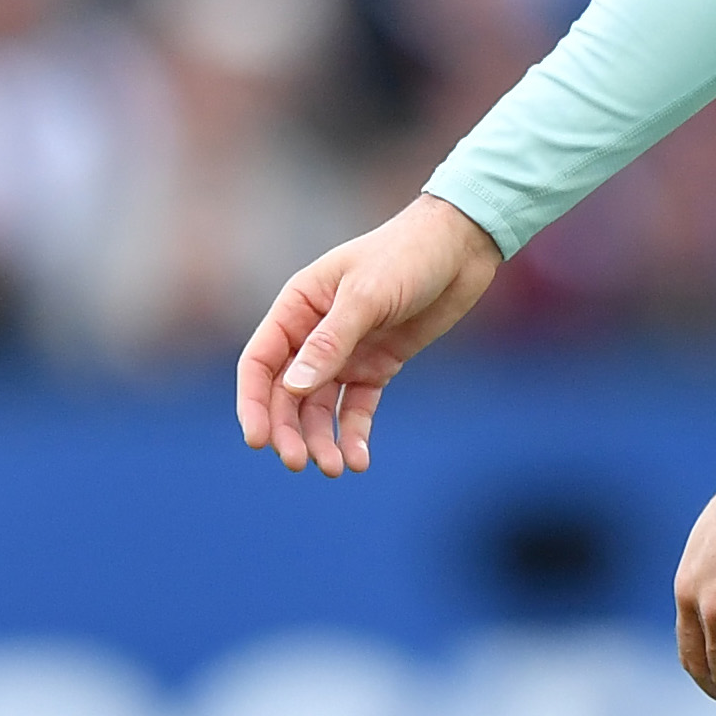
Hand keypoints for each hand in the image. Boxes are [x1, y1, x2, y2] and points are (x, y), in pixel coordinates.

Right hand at [236, 194, 502, 475]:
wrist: (462, 246)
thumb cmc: (407, 254)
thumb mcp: (367, 295)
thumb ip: (330, 342)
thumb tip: (292, 388)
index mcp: (298, 306)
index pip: (260, 362)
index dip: (253, 403)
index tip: (258, 441)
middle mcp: (314, 333)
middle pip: (286, 393)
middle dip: (289, 430)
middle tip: (300, 463)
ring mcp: (346, 353)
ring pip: (320, 408)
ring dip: (321, 439)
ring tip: (335, 469)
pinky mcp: (378, 366)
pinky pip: (358, 408)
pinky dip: (355, 434)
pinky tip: (360, 461)